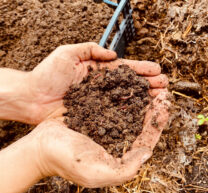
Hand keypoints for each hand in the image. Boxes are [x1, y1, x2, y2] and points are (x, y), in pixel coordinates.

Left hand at [27, 42, 167, 123]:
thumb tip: (113, 55)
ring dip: (145, 100)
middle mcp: (104, 88)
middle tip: (165, 86)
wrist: (31, 98)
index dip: (141, 70)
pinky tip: (144, 115)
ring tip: (161, 99)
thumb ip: (90, 49)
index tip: (157, 71)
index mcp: (99, 71)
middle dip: (149, 85)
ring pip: (127, 101)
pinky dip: (131, 115)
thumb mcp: (67, 53)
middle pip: (130, 86)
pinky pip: (116, 115)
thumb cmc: (47, 74)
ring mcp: (101, 103)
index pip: (125, 70)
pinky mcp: (96, 117)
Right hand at [31, 91, 169, 186]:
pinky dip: (124, 93)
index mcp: (121, 155)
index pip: (147, 138)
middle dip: (153, 106)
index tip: (165, 104)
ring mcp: (106, 127)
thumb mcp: (97, 172)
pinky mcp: (96, 115)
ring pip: (130, 110)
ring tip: (151, 84)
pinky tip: (130, 83)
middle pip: (142, 122)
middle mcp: (117, 140)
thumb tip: (147, 153)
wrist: (39, 147)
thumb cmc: (66, 161)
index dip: (158, 121)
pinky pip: (114, 102)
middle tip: (162, 89)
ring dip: (142, 98)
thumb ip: (126, 169)